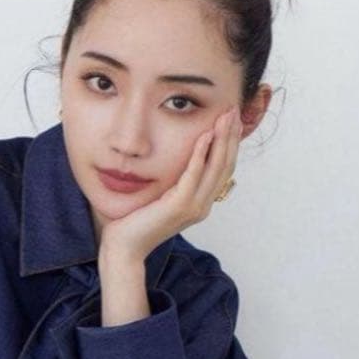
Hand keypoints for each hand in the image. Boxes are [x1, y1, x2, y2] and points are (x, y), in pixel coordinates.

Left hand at [99, 105, 242, 264]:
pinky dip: (201, 154)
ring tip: (226, 117)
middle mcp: (202, 205)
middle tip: (234, 110)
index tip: (232, 120)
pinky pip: (194, 175)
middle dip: (231, 136)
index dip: (230, 144)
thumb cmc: (136, 222)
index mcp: (200, 203)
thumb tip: (178, 161)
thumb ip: (174, 182)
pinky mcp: (179, 207)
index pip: (222, 169)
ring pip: (215, 168)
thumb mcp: (160, 197)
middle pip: (225, 165)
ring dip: (222, 140)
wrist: (124, 248)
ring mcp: (193, 207)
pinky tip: (205, 136)